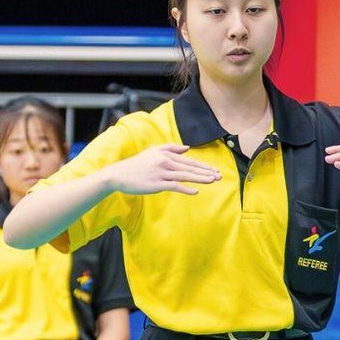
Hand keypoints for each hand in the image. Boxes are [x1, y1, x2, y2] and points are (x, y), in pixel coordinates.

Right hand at [106, 144, 220, 196]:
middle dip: (206, 172)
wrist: (119, 174)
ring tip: (213, 181)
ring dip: (200, 178)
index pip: (189, 161)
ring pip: (185, 176)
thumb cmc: (137, 164)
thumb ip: (170, 148)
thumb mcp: (153, 151)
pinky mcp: (157, 184)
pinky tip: (196, 191)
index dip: (203, 166)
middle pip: (190, 168)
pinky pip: (175, 186)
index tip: (215, 170)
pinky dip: (186, 189)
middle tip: (220, 176)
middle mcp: (165, 162)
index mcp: (166, 154)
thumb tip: (187, 148)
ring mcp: (161, 173)